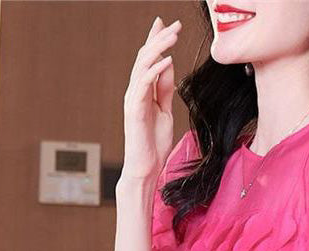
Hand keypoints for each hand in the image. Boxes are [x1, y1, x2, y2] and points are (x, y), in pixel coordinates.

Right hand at [121, 16, 181, 181]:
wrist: (146, 168)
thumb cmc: (154, 144)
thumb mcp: (165, 111)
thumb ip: (165, 90)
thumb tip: (169, 66)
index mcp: (143, 91)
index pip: (149, 60)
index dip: (157, 41)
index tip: (168, 25)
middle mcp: (135, 91)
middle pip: (145, 57)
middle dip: (160, 38)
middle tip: (175, 24)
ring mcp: (133, 99)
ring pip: (143, 65)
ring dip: (159, 48)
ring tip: (173, 35)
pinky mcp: (134, 109)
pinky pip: (144, 84)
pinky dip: (155, 70)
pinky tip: (167, 60)